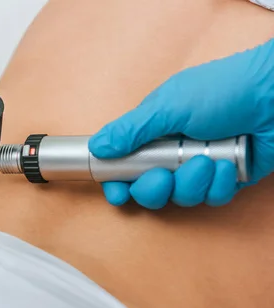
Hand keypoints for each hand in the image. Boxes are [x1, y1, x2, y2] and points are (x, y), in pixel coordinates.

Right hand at [88, 39, 273, 208]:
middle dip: (155, 188)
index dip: (118, 183)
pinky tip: (229, 166)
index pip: (124, 165)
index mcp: (153, 133)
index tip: (118, 194)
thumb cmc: (224, 90)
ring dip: (193, 183)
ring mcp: (199, 167)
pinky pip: (211, 198)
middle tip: (165, 175)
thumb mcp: (168, 106)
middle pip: (149, 189)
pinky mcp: (226, 179)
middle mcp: (173, 152)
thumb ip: (130, 130)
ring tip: (209, 160)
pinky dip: (219, 185)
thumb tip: (97, 147)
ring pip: (181, 197)